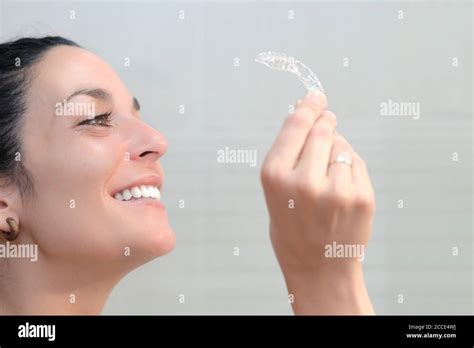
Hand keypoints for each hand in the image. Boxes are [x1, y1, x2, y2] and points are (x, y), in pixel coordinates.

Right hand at [260, 91, 375, 313]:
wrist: (318, 269)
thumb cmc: (292, 230)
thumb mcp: (275, 192)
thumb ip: (288, 156)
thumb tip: (310, 117)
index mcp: (274, 177)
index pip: (295, 125)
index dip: (308, 106)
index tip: (315, 95)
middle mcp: (304, 181)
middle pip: (322, 129)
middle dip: (325, 123)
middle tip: (327, 120)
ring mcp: (336, 190)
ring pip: (342, 145)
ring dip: (337, 148)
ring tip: (329, 173)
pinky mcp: (361, 197)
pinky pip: (357, 162)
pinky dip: (350, 165)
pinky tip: (342, 184)